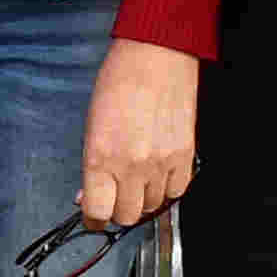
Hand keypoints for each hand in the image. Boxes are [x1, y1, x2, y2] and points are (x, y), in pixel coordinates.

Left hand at [81, 42, 199, 230]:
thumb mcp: (91, 126)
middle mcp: (132, 166)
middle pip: (126, 215)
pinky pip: (177, 191)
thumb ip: (92, 165)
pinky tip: (158, 177)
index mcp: (100, 158)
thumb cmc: (119, 83)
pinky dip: (167, 190)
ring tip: (136, 182)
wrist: (156, 58)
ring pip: (152, 206)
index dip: (94, 219)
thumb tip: (91, 194)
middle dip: (117, 211)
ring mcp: (162, 163)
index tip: (93, 216)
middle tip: (114, 197)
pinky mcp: (185, 156)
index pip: (98, 212)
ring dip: (142, 200)